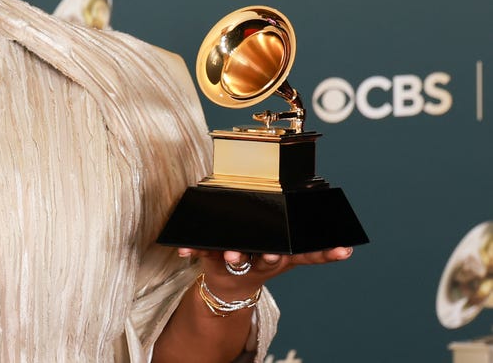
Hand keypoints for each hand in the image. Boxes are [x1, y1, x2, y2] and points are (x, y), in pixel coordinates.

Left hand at [175, 246, 352, 297]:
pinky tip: (182, 250)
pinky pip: (202, 253)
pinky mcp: (214, 260)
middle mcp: (262, 261)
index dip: (323, 253)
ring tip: (233, 254)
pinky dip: (192, 250)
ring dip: (236, 256)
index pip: (306, 255)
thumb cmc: (257, 258)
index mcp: (280, 255)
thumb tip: (344, 237)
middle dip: (270, 256)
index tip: (341, 250)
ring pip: (238, 259)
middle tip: (272, 255)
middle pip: (269, 259)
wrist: (228, 289)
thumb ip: (308, 245)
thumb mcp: (284, 253)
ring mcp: (238, 263)